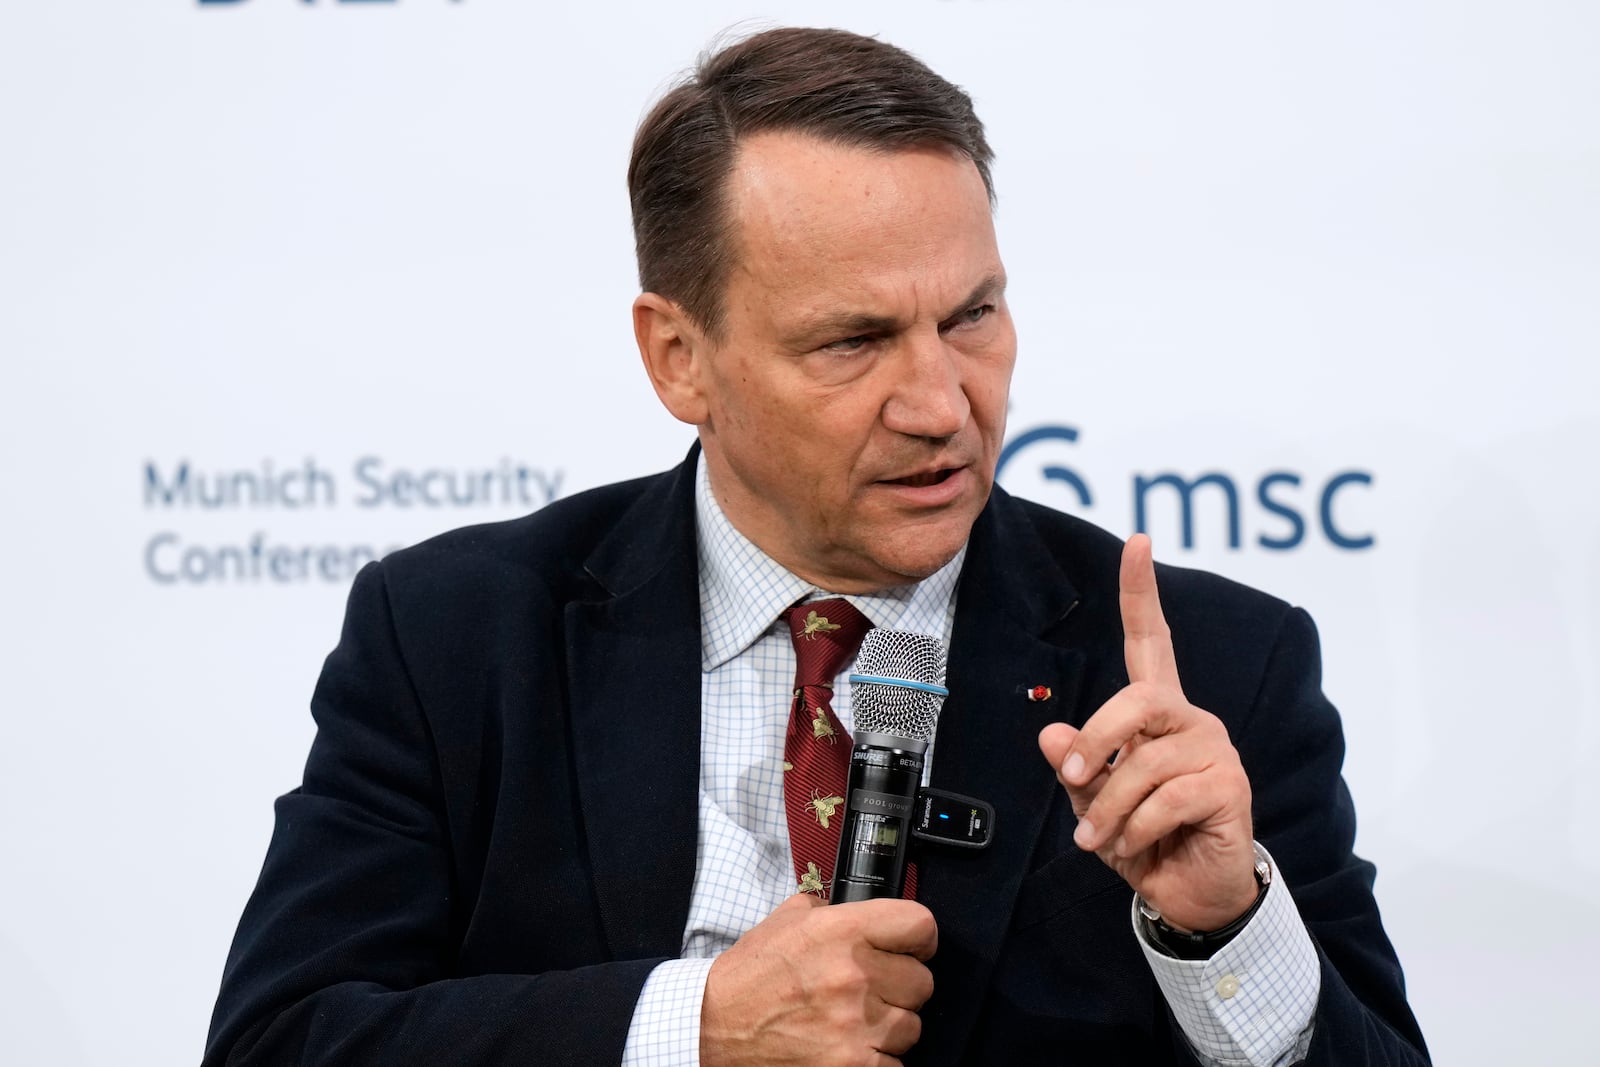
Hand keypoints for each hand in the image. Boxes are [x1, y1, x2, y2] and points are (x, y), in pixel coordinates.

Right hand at [700, 892, 936, 1066]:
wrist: (713, 1028)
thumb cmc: (749, 976)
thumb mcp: (785, 921)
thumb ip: (830, 909)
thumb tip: (864, 910)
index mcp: (841, 931)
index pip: (920, 925)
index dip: (919, 938)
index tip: (911, 948)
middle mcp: (853, 975)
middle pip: (923, 982)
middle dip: (902, 986)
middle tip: (874, 990)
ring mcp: (855, 1025)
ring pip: (912, 1026)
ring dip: (890, 1026)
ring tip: (857, 1022)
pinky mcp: (852, 1066)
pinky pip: (896, 1065)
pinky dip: (878, 1061)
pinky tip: (852, 1049)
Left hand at [1037, 534, 1256, 932]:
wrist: (1188, 895)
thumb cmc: (1140, 837)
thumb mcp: (1092, 801)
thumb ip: (1077, 765)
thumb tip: (1053, 735)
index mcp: (1157, 711)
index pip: (1151, 640)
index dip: (1141, 593)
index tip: (1138, 541)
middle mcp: (1191, 720)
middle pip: (1138, 700)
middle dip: (1096, 742)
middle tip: (1072, 781)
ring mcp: (1216, 751)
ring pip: (1145, 763)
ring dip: (1108, 809)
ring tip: (1101, 839)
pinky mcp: (1230, 788)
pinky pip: (1167, 800)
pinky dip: (1135, 830)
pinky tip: (1133, 848)